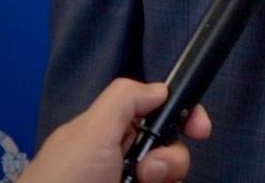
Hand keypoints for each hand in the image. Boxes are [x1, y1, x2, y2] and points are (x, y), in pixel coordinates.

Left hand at [21, 79, 211, 182]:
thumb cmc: (65, 180)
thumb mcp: (91, 130)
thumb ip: (125, 99)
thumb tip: (161, 90)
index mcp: (110, 134)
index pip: (158, 115)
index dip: (184, 116)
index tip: (199, 130)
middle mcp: (123, 162)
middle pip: (172, 150)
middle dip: (171, 159)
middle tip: (146, 173)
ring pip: (171, 179)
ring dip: (167, 179)